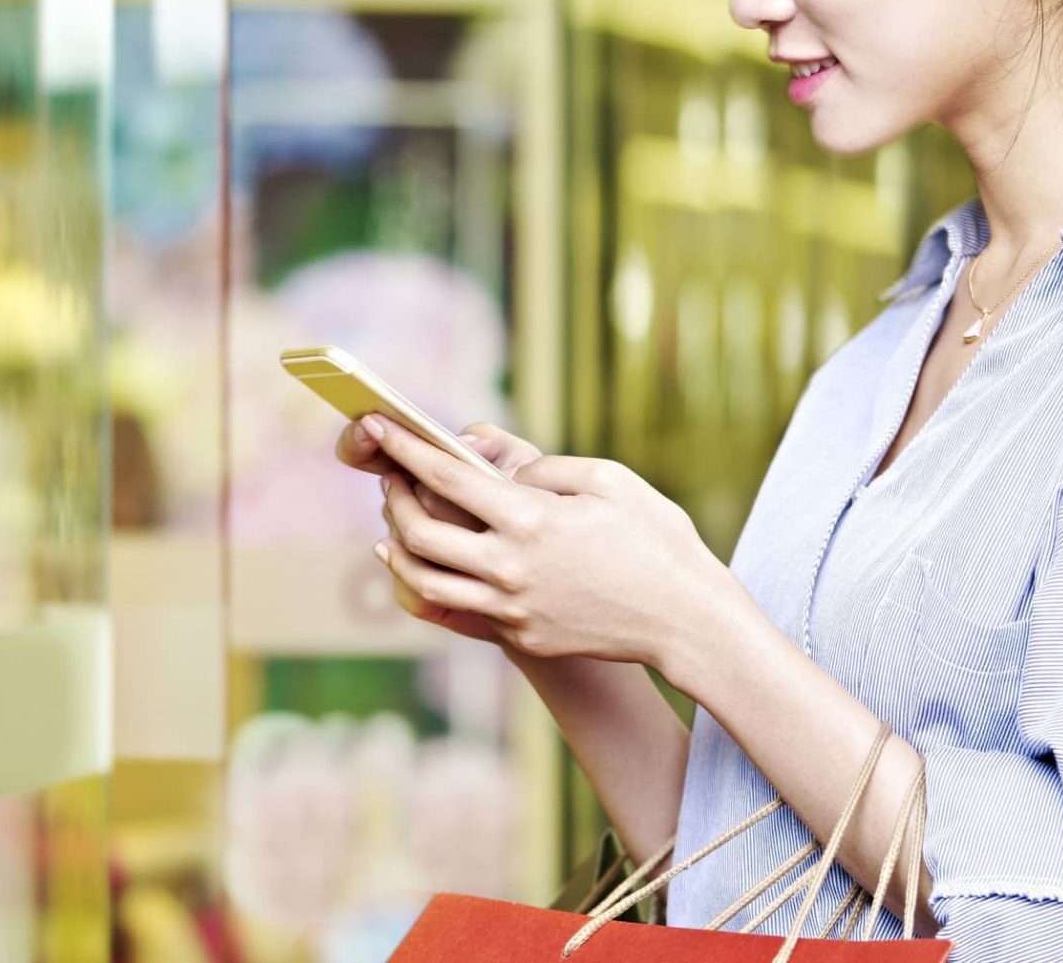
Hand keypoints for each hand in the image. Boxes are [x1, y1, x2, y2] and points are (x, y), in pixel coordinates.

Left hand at [365, 416, 735, 667]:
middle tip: (389, 477)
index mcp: (531, 520)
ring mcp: (512, 608)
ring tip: (393, 527)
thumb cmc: (656, 539)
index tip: (377, 425)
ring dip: (398, 550)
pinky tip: (424, 569)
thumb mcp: (609, 481)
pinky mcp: (521, 636)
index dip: (404, 448)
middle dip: (393, 500)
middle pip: (419, 534)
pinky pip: (458, 611)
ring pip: (425, 581)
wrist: (685, 619)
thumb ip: (547, 470)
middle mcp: (511, 568)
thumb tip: (506, 475)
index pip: (446, 478)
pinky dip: (430, 586)